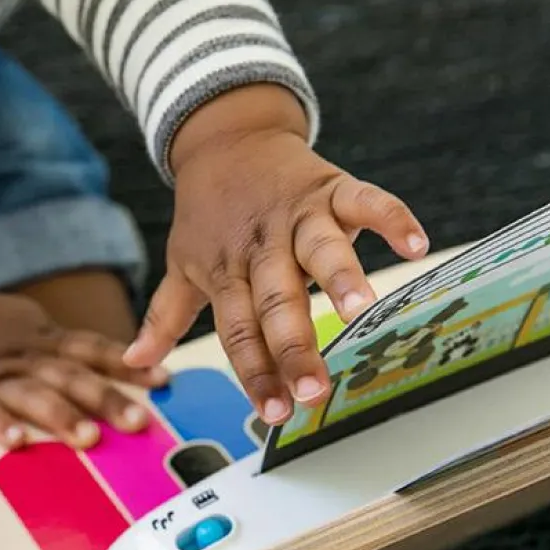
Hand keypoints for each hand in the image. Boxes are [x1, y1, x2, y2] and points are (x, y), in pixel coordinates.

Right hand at [0, 286, 169, 448]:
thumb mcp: (40, 333)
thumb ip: (78, 356)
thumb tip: (136, 373)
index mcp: (51, 342)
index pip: (96, 350)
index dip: (129, 364)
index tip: (164, 380)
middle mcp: (30, 358)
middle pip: (72, 376)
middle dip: (105, 399)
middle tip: (136, 422)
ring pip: (33, 396)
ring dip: (61, 416)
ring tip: (88, 438)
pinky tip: (19, 443)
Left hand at [123, 84, 427, 425]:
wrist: (225, 137)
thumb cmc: (208, 214)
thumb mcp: (182, 262)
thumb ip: (165, 316)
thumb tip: (134, 363)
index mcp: (227, 272)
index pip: (240, 331)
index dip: (256, 372)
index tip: (275, 413)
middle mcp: (262, 247)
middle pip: (278, 302)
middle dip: (296, 348)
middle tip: (315, 390)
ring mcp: (298, 215)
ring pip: (320, 249)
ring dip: (340, 276)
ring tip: (361, 309)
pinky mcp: (331, 187)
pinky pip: (365, 200)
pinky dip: (391, 218)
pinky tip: (414, 244)